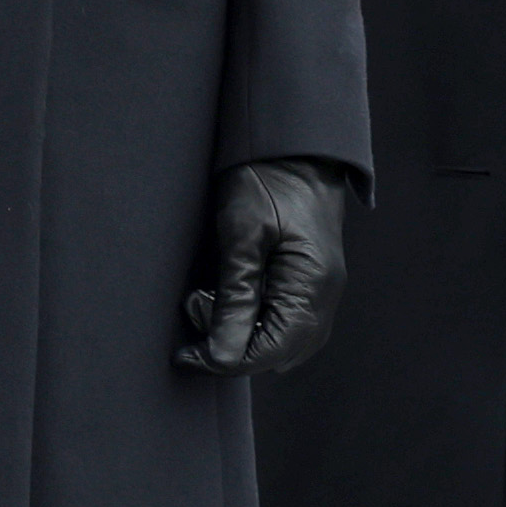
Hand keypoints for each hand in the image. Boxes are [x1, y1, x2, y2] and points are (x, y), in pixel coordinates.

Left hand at [180, 157, 349, 375]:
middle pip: (275, 353)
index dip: (222, 360)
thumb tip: (222, 355)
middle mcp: (322, 298)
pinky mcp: (308, 282)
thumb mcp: (242, 235)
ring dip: (241, 333)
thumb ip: (235, 298)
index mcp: (310, 288)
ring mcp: (319, 292)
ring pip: (279, 342)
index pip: (267, 352)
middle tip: (196, 306)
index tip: (184, 353)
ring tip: (208, 297)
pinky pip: (283, 322)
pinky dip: (253, 320)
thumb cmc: (265, 181)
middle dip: (230, 345)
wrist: (291, 146)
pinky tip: (227, 296)